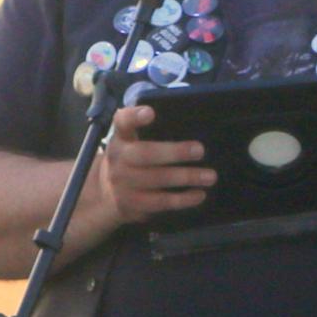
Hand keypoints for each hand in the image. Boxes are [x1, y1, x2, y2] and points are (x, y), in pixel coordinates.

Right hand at [87, 101, 211, 235]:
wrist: (106, 194)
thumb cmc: (131, 160)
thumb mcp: (131, 142)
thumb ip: (151, 132)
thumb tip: (192, 126)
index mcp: (121, 138)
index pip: (123, 122)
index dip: (135, 117)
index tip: (150, 113)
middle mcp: (119, 159)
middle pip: (145, 154)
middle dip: (174, 152)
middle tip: (200, 150)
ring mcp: (124, 183)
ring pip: (157, 179)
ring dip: (186, 177)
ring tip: (210, 176)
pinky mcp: (133, 204)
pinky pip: (161, 202)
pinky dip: (183, 199)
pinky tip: (199, 194)